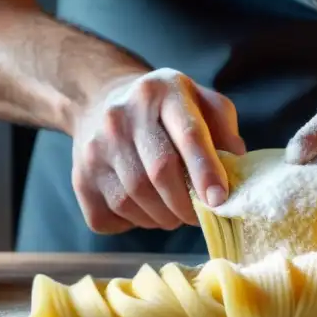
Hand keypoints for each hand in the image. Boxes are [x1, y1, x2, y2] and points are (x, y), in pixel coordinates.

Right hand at [71, 67, 245, 233]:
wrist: (100, 99)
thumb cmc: (164, 107)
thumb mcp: (200, 101)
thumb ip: (224, 128)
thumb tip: (236, 168)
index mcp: (162, 92)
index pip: (187, 134)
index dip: (206, 170)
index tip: (219, 200)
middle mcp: (122, 116)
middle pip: (159, 174)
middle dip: (186, 205)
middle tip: (200, 215)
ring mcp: (95, 147)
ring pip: (133, 200)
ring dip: (162, 218)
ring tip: (174, 212)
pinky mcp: (80, 176)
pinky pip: (109, 217)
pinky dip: (133, 224)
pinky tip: (144, 210)